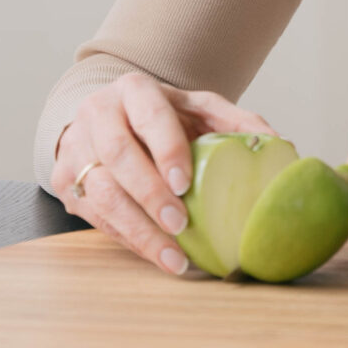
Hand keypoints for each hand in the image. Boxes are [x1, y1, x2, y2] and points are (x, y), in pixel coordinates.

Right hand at [50, 71, 272, 273]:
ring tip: (173, 257)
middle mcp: (97, 115)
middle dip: (150, 194)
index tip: (185, 183)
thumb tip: (281, 146)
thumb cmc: (160, 117)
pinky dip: (129, 240)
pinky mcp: (67, 182)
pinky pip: (95, 217)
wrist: (108, 118)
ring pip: (101, 193)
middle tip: (179, 224)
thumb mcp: (197, 109)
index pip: (148, 115)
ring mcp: (76, 149)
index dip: (165, 148)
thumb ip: (236, 123)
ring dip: (138, 229)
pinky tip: (157, 256)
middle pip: (118, 155)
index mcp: (133, 90)